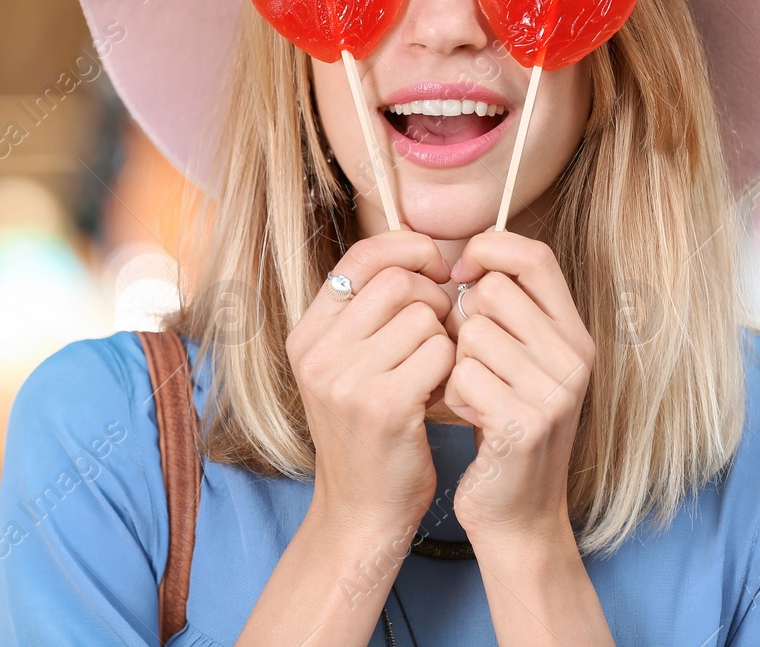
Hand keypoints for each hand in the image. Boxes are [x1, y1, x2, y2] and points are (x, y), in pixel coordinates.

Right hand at [285, 230, 455, 535]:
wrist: (363, 510)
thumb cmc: (369, 430)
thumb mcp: (349, 366)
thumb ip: (370, 312)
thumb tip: (422, 251)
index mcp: (307, 334)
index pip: (359, 258)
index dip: (405, 248)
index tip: (435, 263)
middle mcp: (318, 353)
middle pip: (397, 282)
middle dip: (433, 299)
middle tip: (440, 332)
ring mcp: (346, 380)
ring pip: (423, 317)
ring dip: (445, 340)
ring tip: (434, 371)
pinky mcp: (383, 406)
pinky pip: (440, 353)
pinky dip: (453, 369)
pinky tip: (440, 393)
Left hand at [443, 231, 594, 543]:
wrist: (518, 513)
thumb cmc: (505, 425)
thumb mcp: (520, 361)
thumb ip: (507, 313)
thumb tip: (467, 259)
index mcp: (575, 334)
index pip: (536, 256)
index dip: (490, 249)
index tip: (459, 271)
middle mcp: (574, 357)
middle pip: (492, 292)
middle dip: (464, 321)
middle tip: (472, 361)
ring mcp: (554, 392)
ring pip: (471, 335)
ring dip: (455, 365)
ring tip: (473, 395)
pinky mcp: (524, 424)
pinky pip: (462, 376)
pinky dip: (451, 397)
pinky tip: (470, 419)